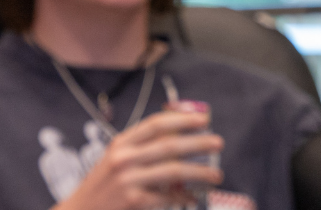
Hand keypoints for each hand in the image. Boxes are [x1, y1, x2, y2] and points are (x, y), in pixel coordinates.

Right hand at [56, 111, 223, 209]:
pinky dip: (184, 197)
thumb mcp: (115, 160)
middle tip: (218, 143)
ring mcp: (128, 180)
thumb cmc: (102, 186)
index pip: (155, 124)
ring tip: (216, 175)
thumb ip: (141, 149)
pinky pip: (168, 197)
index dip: (182, 120)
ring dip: (199, 173)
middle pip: (169, 145)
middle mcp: (123, 158)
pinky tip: (194, 197)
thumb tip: (179, 140)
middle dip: (198, 143)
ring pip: (174, 171)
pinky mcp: (133, 201)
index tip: (203, 120)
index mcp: (120, 143)